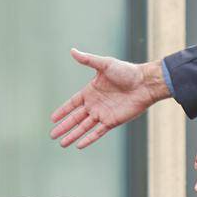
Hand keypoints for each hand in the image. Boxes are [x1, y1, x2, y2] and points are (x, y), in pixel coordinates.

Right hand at [50, 50, 167, 148]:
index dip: (62, 111)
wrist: (144, 84)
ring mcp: (103, 114)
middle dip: (63, 127)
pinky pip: (98, 132)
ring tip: (62, 144)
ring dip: (72, 135)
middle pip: (75, 118)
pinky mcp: (112, 121)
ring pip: (83, 128)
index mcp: (91, 91)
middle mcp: (95, 104)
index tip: (52, 119)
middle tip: (52, 135)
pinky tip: (79, 145)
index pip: (72, 104)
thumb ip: (88, 60)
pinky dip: (88, 139)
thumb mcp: (105, 64)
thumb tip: (72, 51)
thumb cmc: (126, 72)